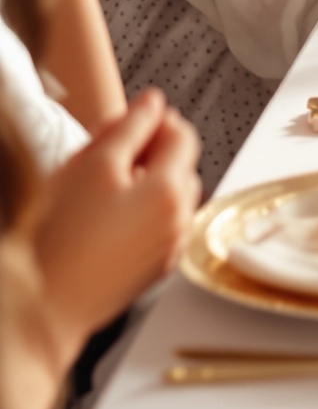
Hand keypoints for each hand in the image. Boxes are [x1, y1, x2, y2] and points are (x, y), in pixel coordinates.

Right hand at [30, 91, 200, 359]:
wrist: (44, 304)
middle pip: (179, 167)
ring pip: (168, 197)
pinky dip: (140, 213)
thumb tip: (150, 104)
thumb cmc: (59, 239)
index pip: (182, 135)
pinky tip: (103, 218)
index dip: (155, 120)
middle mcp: (178, 222)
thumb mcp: (92, 164)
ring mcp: (167, 249)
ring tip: (101, 187)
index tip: (128, 120)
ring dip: (146, 183)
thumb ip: (129, 126)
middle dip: (150, 152)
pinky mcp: (152, 269)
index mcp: (169, 192)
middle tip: (107, 153)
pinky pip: (156, 227)